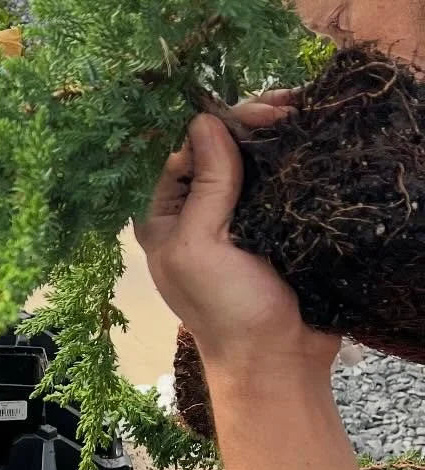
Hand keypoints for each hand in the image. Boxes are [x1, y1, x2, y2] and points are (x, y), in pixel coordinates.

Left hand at [134, 102, 337, 381]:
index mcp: (162, 214)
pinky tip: (307, 130)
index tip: (250, 110)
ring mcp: (235, 214)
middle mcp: (194, 208)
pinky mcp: (272, 220)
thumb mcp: (199, 245)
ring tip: (298, 111)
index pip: (178, 149)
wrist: (278, 360)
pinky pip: (277, 177)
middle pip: (215, 147)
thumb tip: (205, 120)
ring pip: (249, 157)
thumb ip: (206, 185)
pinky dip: (291, 153)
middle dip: (245, 121)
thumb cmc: (225, 310)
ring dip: (271, 131)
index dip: (211, 122)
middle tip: (283, 109)